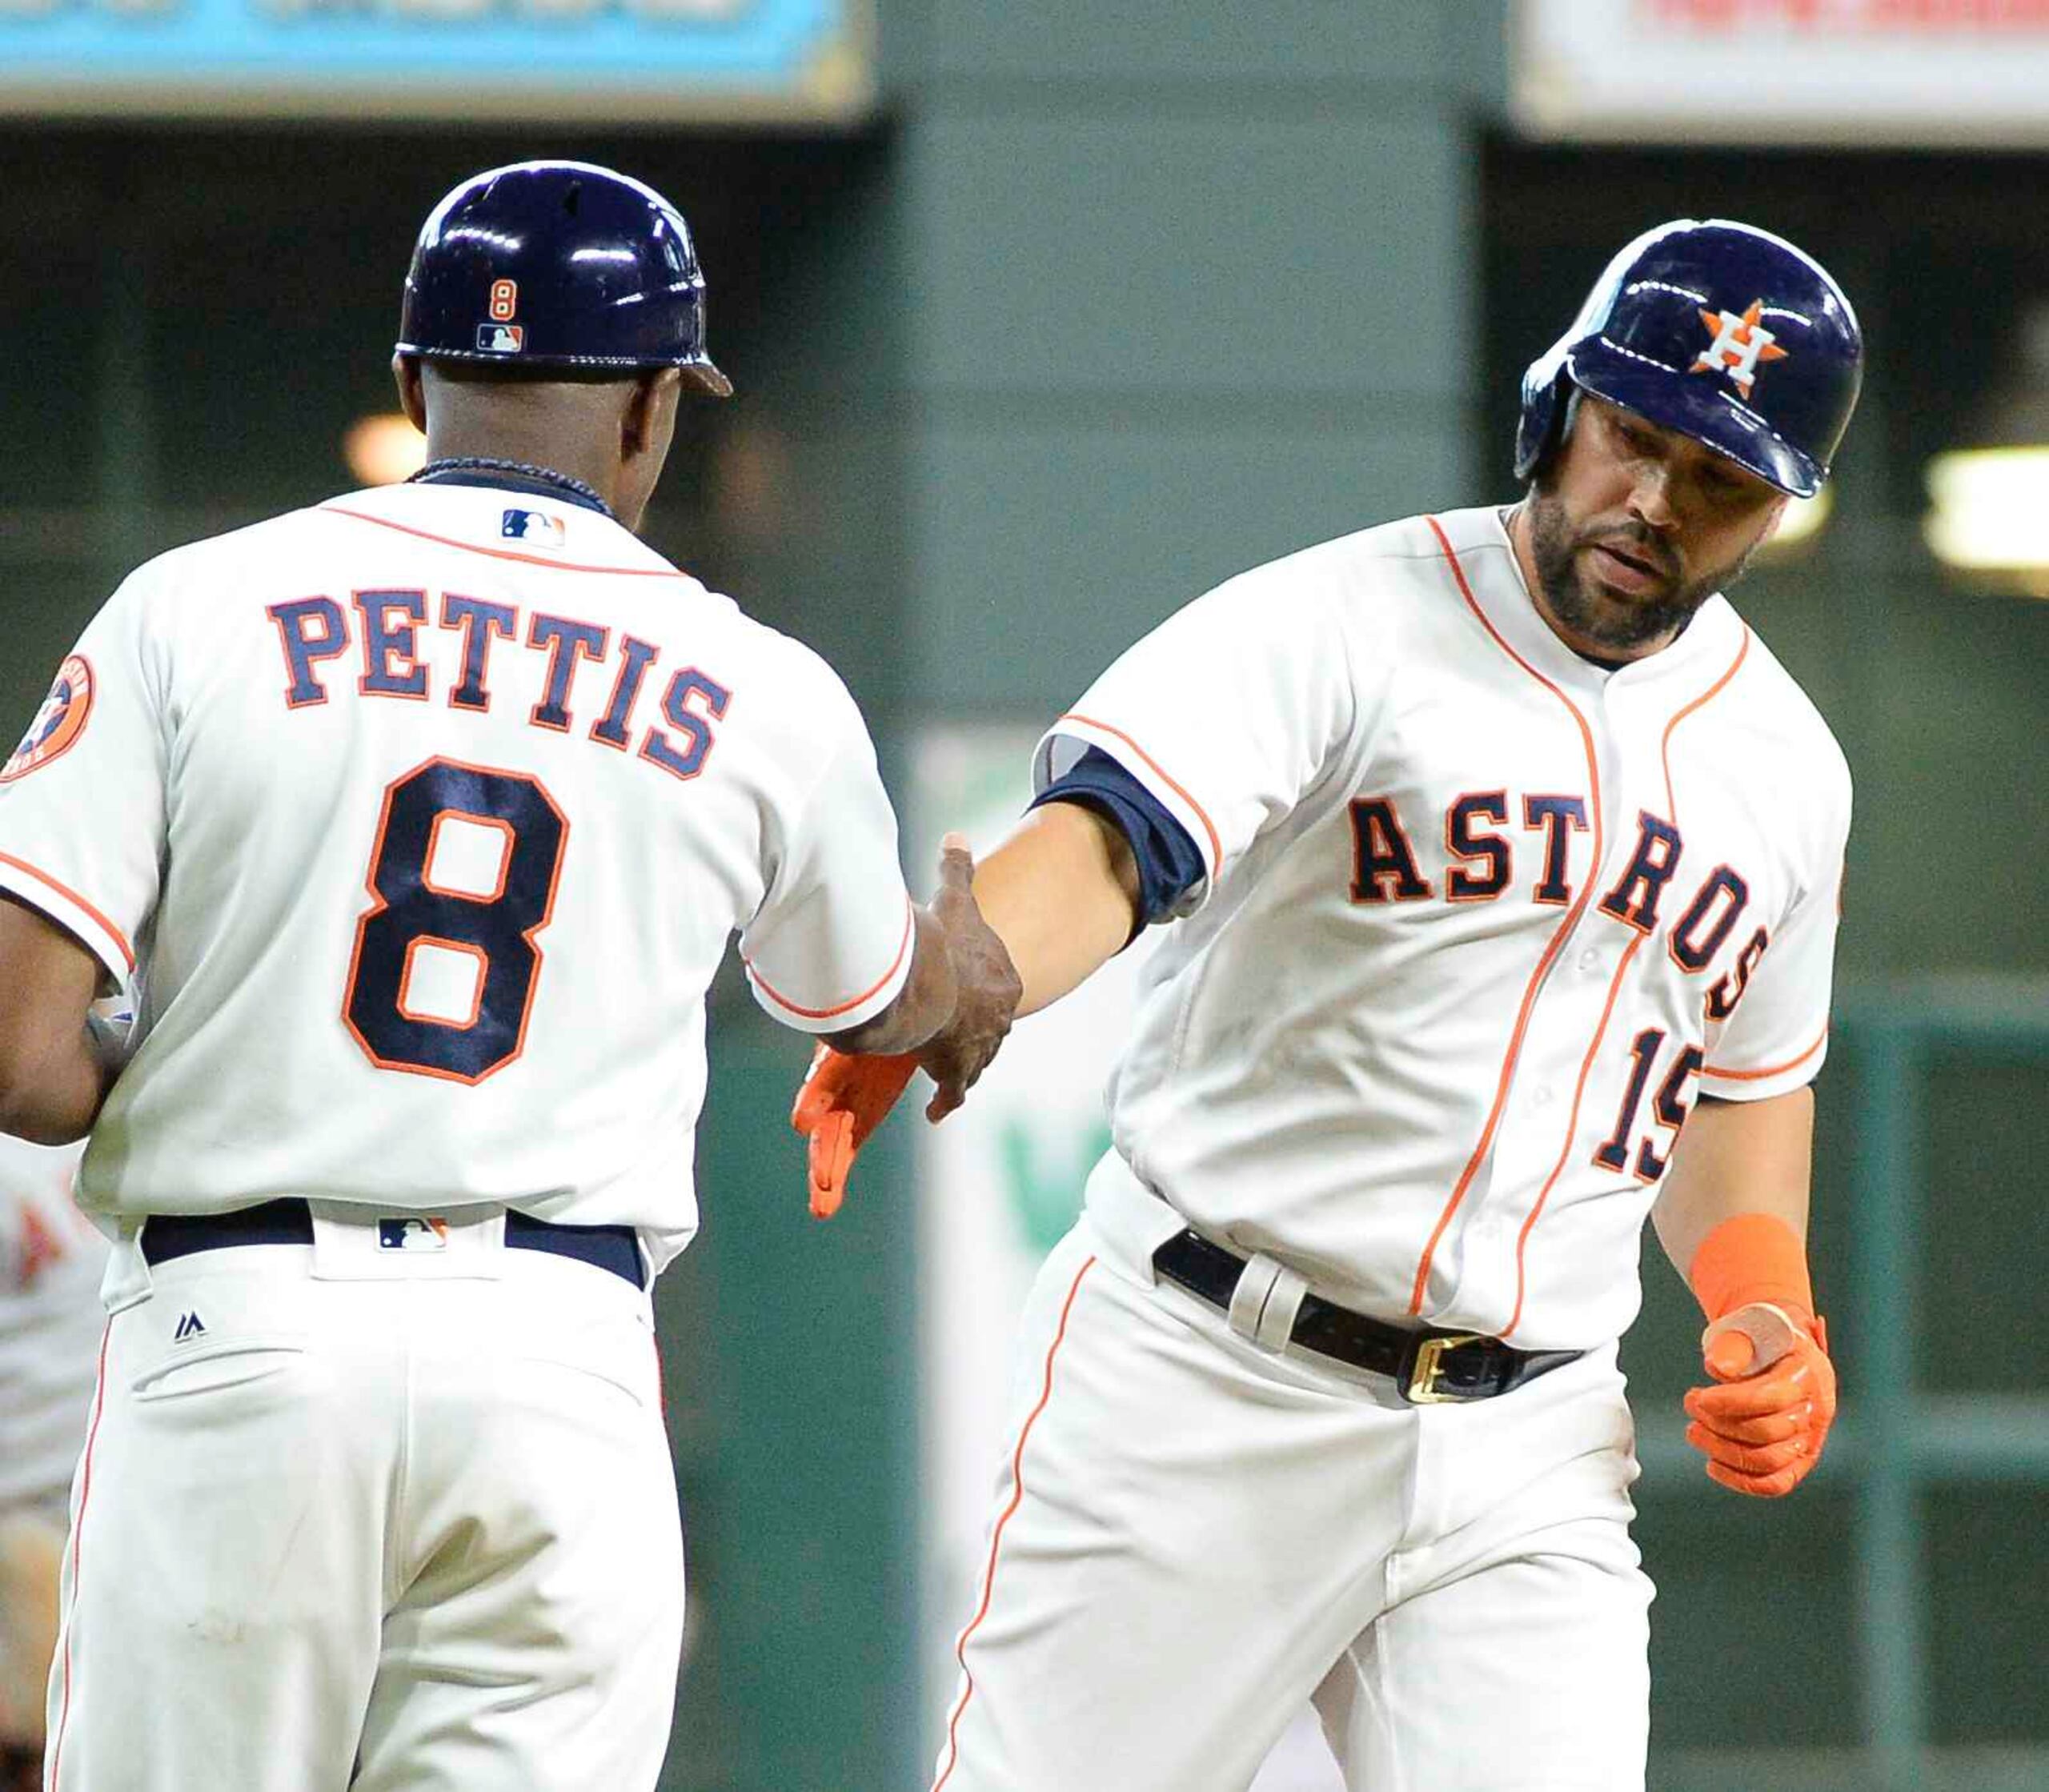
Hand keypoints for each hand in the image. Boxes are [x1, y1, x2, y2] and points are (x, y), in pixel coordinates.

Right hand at [787, 836, 1020, 1217]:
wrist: (925, 984)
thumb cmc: (943, 942)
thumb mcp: (954, 900)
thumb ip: (957, 870)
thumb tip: (957, 835)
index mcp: (1005, 981)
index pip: (997, 988)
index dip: (978, 990)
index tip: (962, 992)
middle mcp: (1000, 1019)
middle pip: (987, 1026)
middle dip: (971, 1027)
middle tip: (949, 1028)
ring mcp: (979, 1048)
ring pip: (972, 1059)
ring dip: (957, 1061)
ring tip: (940, 1062)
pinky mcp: (954, 1071)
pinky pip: (953, 1092)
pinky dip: (944, 1101)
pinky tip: (935, 1112)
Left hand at [1682, 1303, 1836, 1497]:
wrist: (1780, 1354)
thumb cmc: (1761, 1342)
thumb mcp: (1750, 1329)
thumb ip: (1734, 1344)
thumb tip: (1718, 1368)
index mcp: (1807, 1373)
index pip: (1771, 1398)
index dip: (1729, 1402)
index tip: (1697, 1398)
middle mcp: (1815, 1410)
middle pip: (1767, 1431)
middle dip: (1718, 1423)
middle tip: (1690, 1405)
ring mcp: (1810, 1439)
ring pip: (1768, 1460)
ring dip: (1722, 1450)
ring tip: (1694, 1431)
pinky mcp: (1800, 1460)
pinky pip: (1777, 1483)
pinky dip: (1741, 1481)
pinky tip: (1711, 1464)